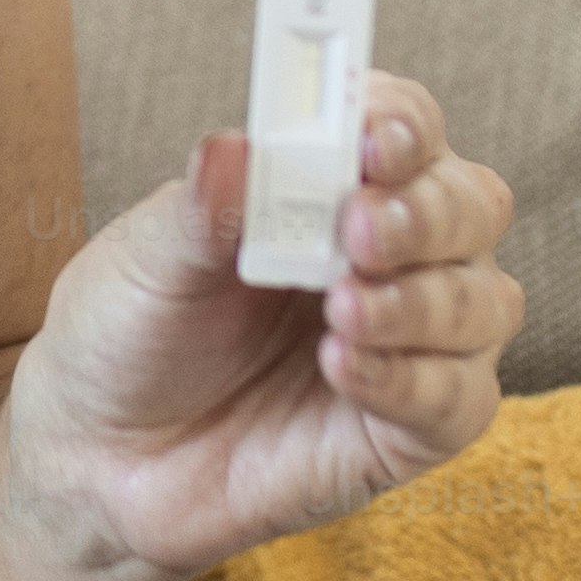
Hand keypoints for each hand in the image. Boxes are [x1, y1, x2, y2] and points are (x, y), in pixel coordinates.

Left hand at [0, 76, 521, 580]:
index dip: (401, 124)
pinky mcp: (409, 431)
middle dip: (424, 214)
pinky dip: (409, 379)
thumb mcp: (147, 260)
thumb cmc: (129, 332)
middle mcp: (393, 254)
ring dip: (419, 300)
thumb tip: (231, 149)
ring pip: (484, 302)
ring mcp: (411, 342)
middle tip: (359, 229)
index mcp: (334, 185)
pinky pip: (456, 401)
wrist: (97, 456)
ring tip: (340, 309)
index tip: (371, 139)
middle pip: (471, 207)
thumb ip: (202, 209)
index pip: (406, 128)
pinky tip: (343, 368)